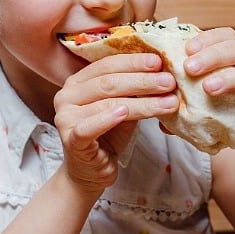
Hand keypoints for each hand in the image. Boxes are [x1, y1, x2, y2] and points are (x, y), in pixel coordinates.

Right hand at [54, 53, 177, 193]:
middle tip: (169, 81)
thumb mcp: (124, 105)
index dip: (133, 62)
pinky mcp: (70, 140)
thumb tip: (163, 69)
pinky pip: (89, 127)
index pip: (107, 64)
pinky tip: (125, 112)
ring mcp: (65, 117)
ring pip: (107, 104)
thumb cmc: (109, 134)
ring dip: (142, 102)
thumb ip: (134, 88)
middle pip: (109, 82)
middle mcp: (67, 95)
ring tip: (168, 102)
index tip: (159, 61)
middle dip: (143, 81)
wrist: (92, 171)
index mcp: (78, 80)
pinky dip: (107, 119)